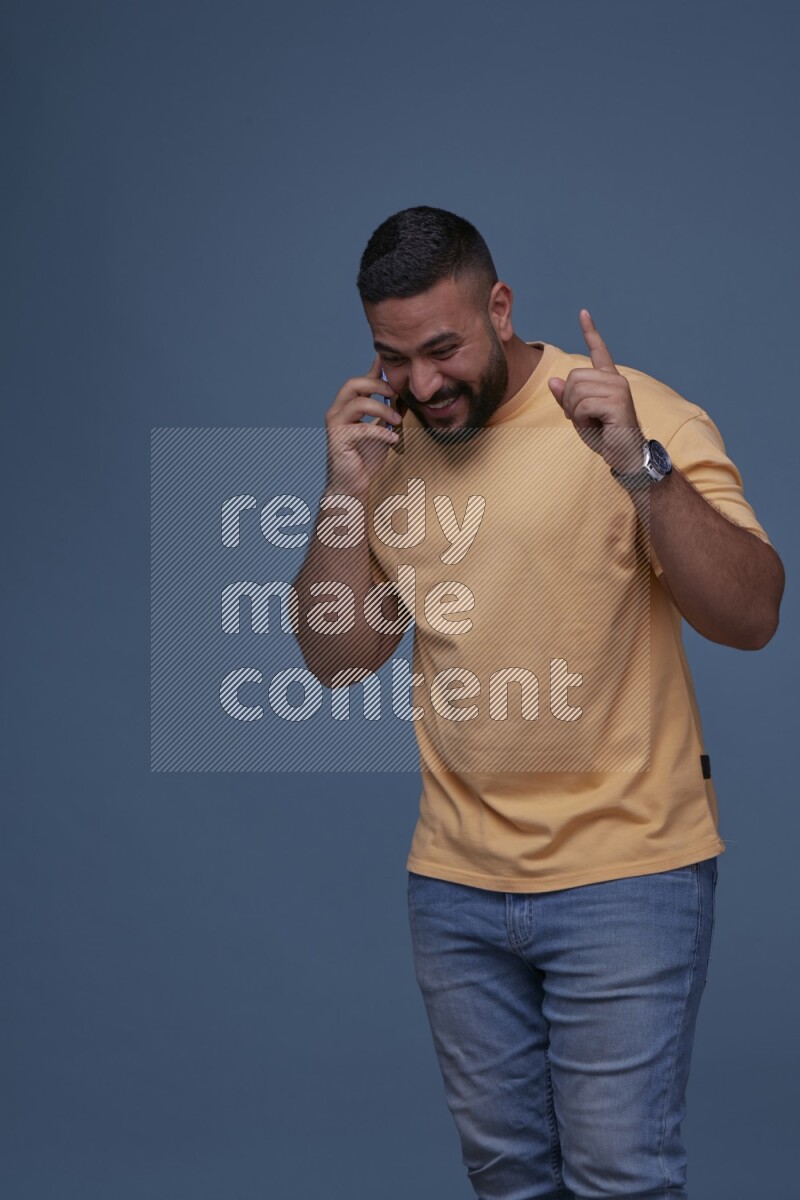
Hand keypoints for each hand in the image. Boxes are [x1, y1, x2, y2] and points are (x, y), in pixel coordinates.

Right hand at [324, 354, 402, 495]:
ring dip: (383, 410)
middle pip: (353, 383)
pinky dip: (382, 433)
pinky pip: (363, 429)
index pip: (360, 381)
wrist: (351, 486)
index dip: (374, 369)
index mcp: (347, 407)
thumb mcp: (381, 430)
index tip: (389, 360)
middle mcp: (337, 411)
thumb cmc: (365, 459)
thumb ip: (387, 412)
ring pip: (358, 403)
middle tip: (395, 395)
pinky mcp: (338, 440)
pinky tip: (394, 440)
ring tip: (398, 421)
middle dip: (378, 385)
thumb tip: (402, 396)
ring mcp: (335, 425)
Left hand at [548, 310, 644, 471]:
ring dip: (575, 411)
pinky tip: (596, 425)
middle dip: (570, 401)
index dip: (590, 332)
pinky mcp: (618, 402)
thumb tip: (553, 380)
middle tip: (584, 418)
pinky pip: (583, 405)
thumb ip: (567, 398)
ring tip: (592, 422)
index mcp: (609, 380)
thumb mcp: (579, 416)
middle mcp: (616, 379)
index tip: (583, 313)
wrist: (625, 455)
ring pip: (576, 391)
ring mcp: (619, 389)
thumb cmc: (604, 436)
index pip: (599, 351)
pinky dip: (582, 419)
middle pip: (573, 377)